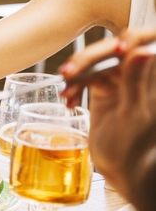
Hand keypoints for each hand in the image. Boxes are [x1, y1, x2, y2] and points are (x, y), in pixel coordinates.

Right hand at [60, 29, 155, 194]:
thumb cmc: (135, 147)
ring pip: (96, 62)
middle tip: (70, 71)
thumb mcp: (134, 114)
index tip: (118, 48)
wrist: (121, 169)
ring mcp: (119, 80)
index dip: (132, 40)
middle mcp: (138, 74)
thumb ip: (136, 81)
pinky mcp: (102, 88)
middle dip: (90, 58)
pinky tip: (68, 101)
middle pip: (114, 50)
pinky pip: (85, 78)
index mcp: (152, 77)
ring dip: (77, 74)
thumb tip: (144, 50)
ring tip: (64, 89)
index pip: (144, 44)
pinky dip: (74, 87)